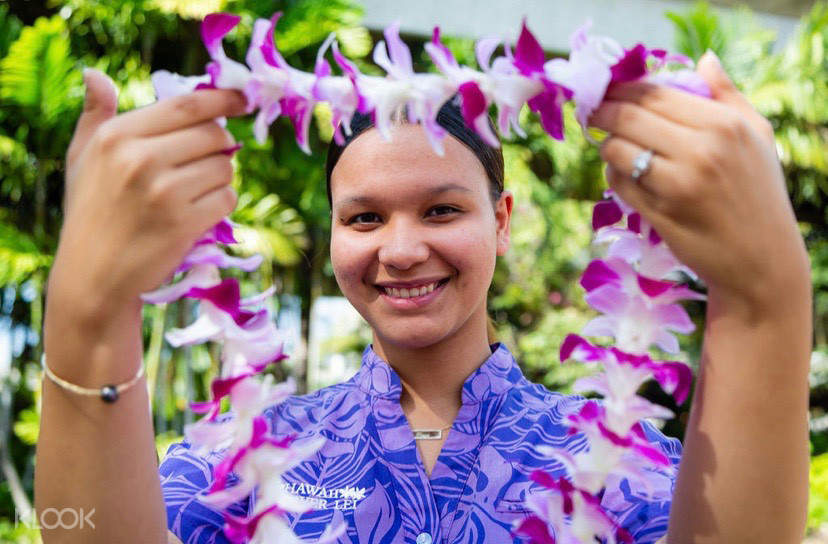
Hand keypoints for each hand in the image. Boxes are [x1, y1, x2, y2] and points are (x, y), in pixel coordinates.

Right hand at [50, 68, 247, 322]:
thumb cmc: (91, 214)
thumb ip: (95, 116)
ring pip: (225, 167)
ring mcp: (164, 192)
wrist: (93, 277)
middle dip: (220, 146)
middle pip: (214, 134)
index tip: (243, 98)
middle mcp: (139, 159)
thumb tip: (95, 74)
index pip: (187, 105)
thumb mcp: (82, 160)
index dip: (223, 99)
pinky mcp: (184, 222)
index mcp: (116, 136)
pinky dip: (221, 204)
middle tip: (206, 162)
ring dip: (220, 178)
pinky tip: (198, 213)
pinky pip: (228, 198)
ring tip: (194, 192)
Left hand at [588, 51, 810, 320]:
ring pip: (615, 150)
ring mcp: (677, 184)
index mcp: (722, 124)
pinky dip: (613, 175)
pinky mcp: (658, 213)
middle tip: (592, 113)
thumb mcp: (757, 135)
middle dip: (601, 112)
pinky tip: (623, 174)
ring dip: (606, 145)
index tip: (606, 91)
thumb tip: (703, 60)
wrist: (761, 260)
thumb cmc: (758, 192)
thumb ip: (727, 95)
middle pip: (627, 117)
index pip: (654, 93)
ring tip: (611, 145)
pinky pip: (617, 183)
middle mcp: (700, 150)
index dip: (620, 89)